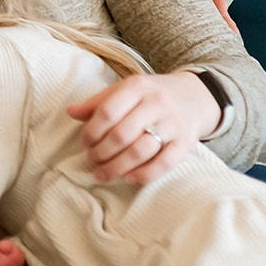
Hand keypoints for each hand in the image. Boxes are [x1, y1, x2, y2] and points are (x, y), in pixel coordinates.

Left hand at [65, 71, 216, 183]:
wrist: (195, 97)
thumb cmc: (150, 96)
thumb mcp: (124, 90)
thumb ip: (98, 103)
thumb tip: (70, 112)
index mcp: (137, 86)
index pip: (107, 112)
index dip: (91, 132)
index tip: (85, 143)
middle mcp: (157, 103)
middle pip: (122, 135)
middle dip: (101, 153)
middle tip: (93, 160)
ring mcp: (174, 123)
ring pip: (141, 151)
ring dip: (117, 167)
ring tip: (103, 173)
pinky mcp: (187, 142)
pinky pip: (164, 164)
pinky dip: (144, 175)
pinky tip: (128, 178)